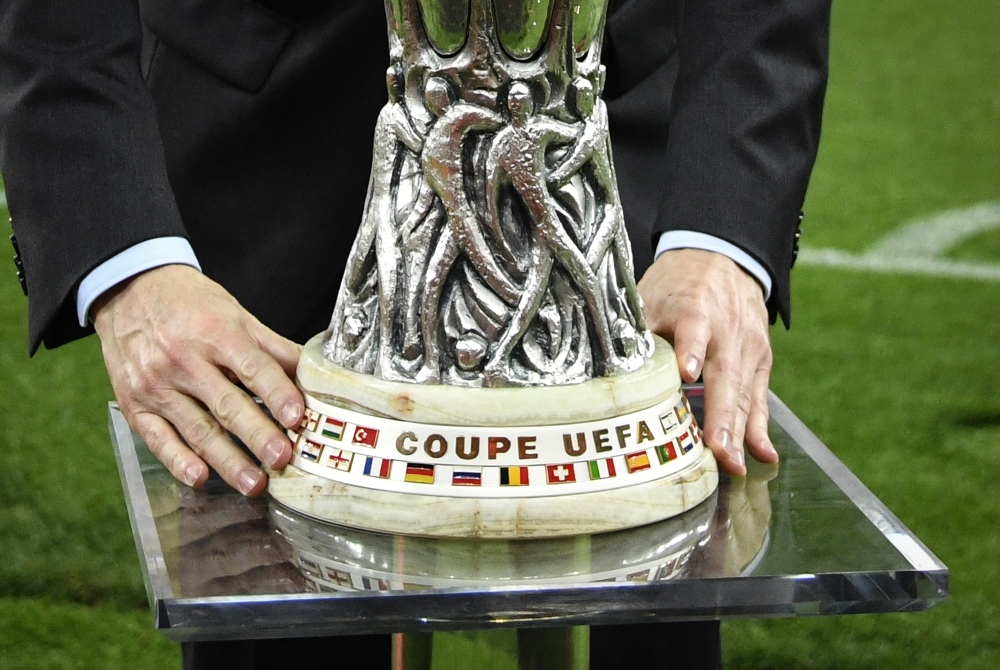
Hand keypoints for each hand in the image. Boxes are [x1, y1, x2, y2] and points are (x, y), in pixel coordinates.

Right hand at [93, 265, 303, 494]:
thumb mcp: (235, 314)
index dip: (276, 393)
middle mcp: (183, 360)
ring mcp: (156, 385)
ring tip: (255, 484)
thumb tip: (313, 373)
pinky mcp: (134, 404)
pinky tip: (199, 477)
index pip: (252, 368)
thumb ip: (273, 347)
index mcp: (215, 333)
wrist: (129, 289)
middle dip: (257, 435)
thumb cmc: (190, 304)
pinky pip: (157, 438)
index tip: (296, 417)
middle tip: (282, 459)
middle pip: (226, 404)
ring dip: (227, 460)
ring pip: (197, 428)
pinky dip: (177, 460)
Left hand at [638, 249, 778, 474]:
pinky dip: (761, 427)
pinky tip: (763, 454)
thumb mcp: (650, 298)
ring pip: (745, 393)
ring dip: (740, 431)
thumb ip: (638, 334)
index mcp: (696, 308)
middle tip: (718, 449)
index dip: (690, 349)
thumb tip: (609, 371)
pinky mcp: (760, 360)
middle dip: (722, 415)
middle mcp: (727, 330)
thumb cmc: (677, 286)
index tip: (687, 371)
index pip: (693, 328)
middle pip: (726, 374)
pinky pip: (760, 398)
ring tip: (733, 464)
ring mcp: (748, 347)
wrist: (722, 258)